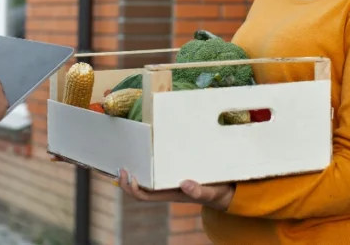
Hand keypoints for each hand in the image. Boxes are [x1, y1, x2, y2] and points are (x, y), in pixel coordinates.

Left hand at [117, 169, 233, 210]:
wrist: (228, 192)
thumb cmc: (218, 191)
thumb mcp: (211, 191)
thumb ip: (199, 190)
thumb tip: (185, 185)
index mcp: (171, 194)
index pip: (145, 196)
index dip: (134, 189)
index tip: (130, 176)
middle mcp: (167, 189)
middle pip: (140, 190)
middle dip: (127, 182)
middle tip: (121, 167)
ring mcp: (169, 182)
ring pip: (145, 182)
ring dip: (134, 173)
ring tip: (127, 158)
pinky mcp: (174, 174)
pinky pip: (155, 173)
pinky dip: (145, 165)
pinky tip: (144, 152)